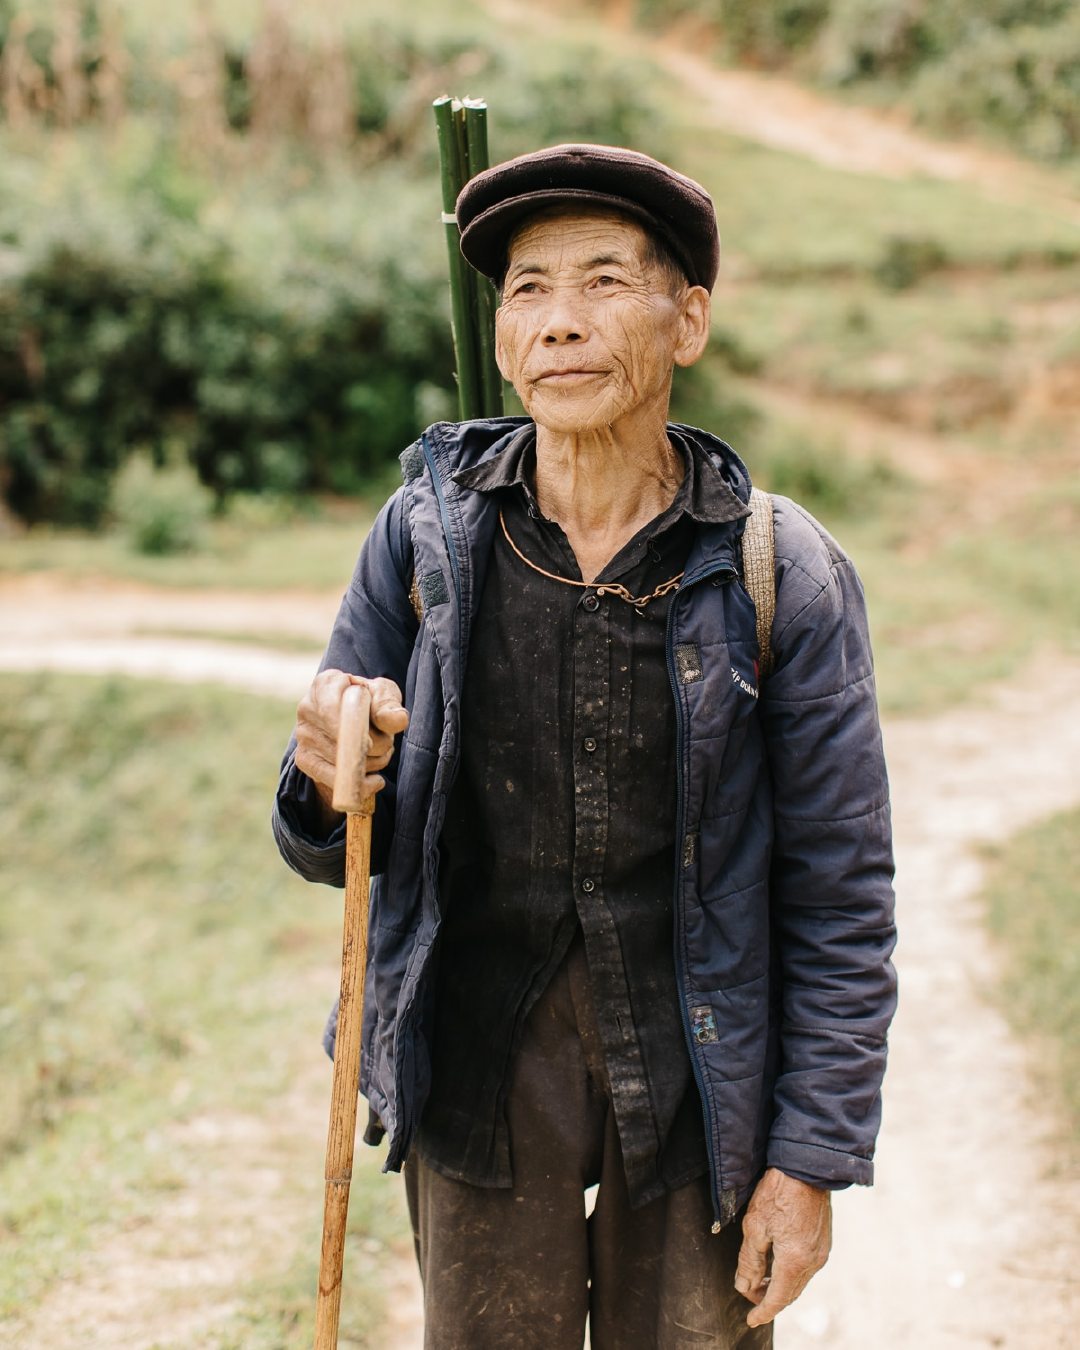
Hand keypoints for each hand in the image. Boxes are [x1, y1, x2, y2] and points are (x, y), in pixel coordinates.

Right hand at [294, 670, 408, 822]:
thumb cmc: (371, 703)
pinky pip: (332, 780)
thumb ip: (390, 706)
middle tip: (388, 745)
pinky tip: (374, 779)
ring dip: (371, 765)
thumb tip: (397, 721)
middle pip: (338, 738)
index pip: (331, 707)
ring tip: (380, 755)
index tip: (372, 740)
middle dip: (374, 748)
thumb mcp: (385, 696)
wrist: (355, 722)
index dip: (353, 727)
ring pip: (340, 761)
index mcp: (325, 684)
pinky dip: (360, 785)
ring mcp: (303, 735)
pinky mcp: (304, 760)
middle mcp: (307, 707)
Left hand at [735, 1168, 830, 1327]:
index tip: (751, 1321)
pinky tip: (778, 1264)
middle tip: (750, 1295)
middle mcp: (812, 1262)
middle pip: (790, 1293)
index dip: (763, 1313)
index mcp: (794, 1261)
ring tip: (760, 1280)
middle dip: (769, 1299)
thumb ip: (749, 1261)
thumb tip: (744, 1286)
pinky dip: (791, 1274)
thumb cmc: (778, 1192)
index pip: (777, 1299)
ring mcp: (821, 1252)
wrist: (805, 1167)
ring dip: (780, 1287)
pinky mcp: (823, 1242)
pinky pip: (807, 1269)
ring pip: (799, 1282)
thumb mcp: (755, 1227)